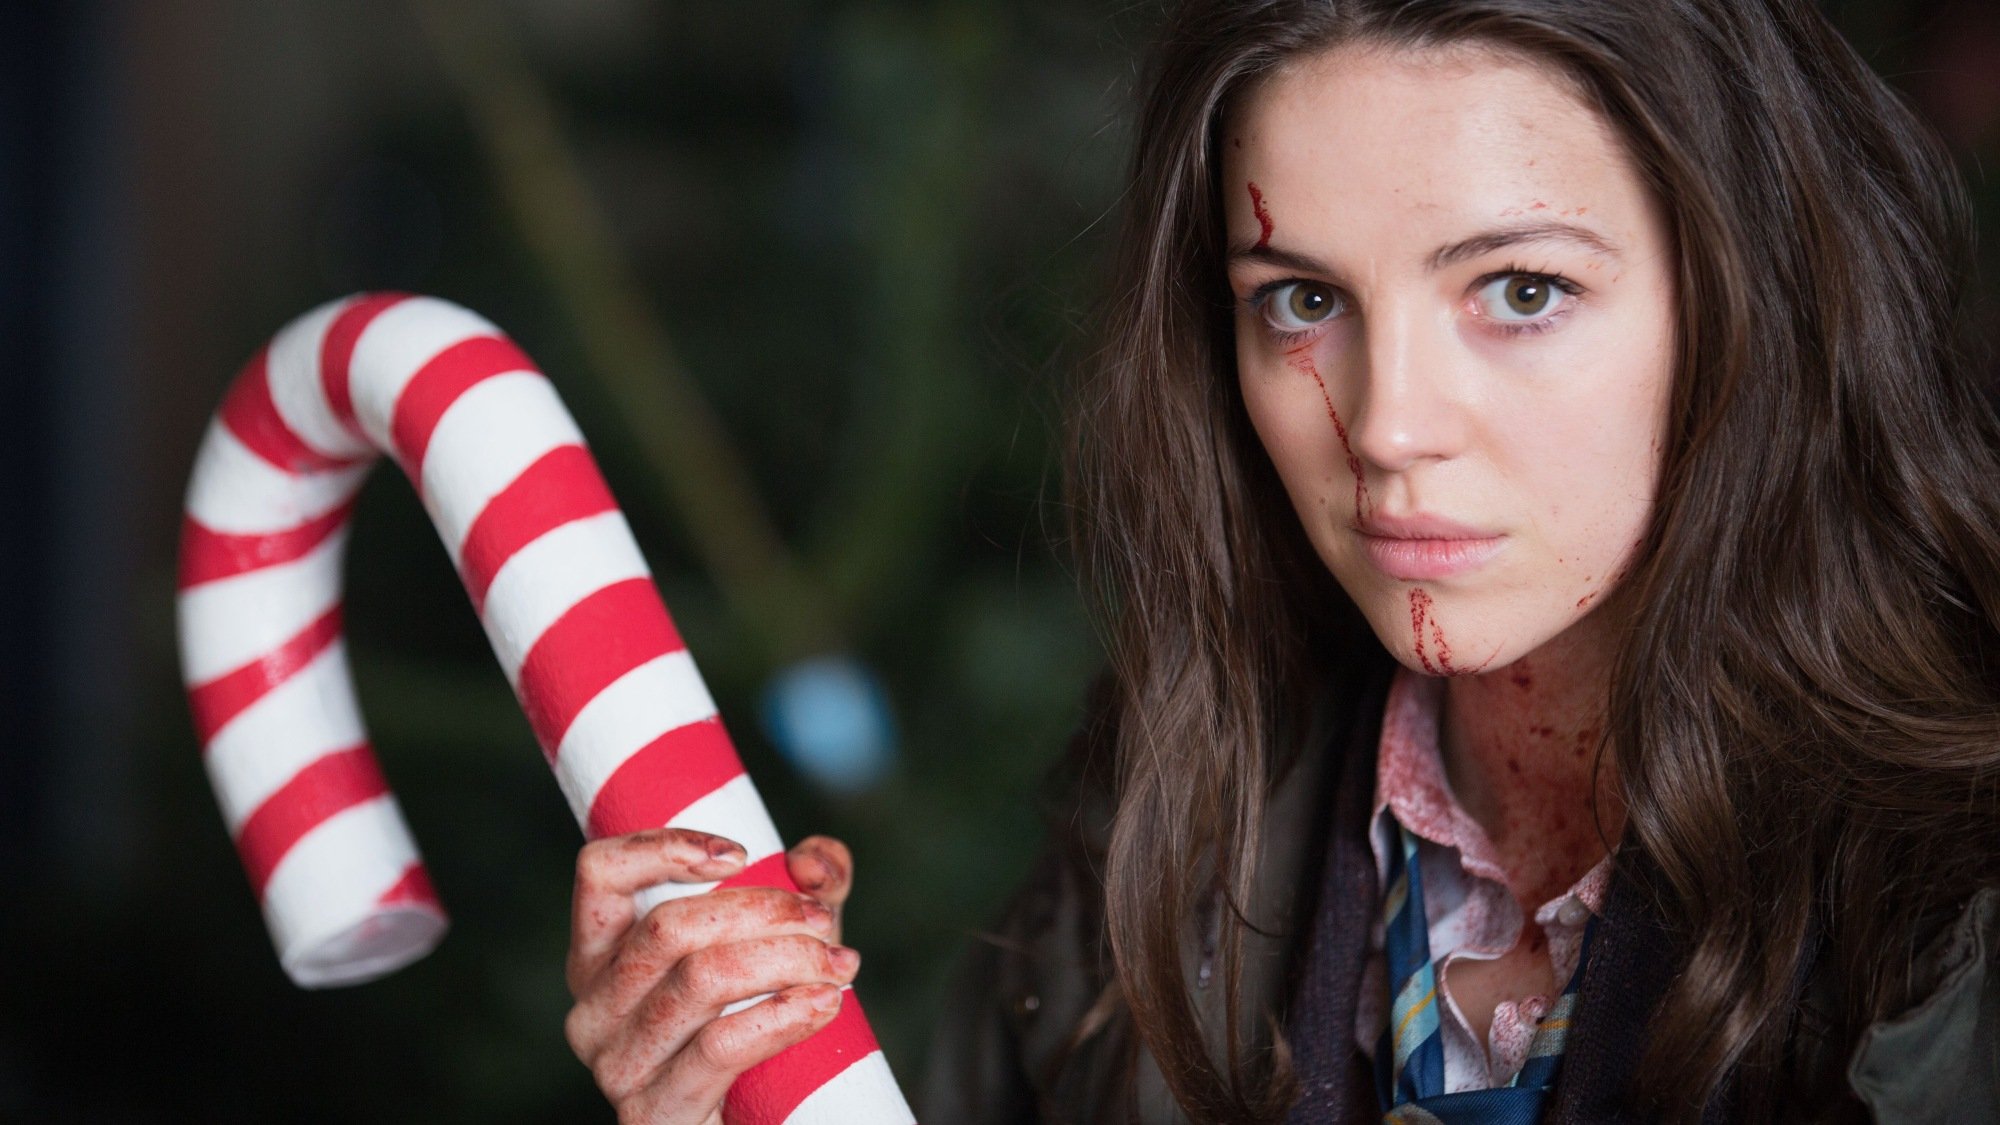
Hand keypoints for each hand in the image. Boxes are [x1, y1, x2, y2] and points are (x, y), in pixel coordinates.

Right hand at [563, 829, 859, 1123]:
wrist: (764, 1121)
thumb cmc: (763, 1021)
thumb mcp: (787, 941)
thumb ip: (809, 887)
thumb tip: (812, 861)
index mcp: (602, 955)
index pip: (601, 873)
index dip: (664, 847)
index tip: (742, 854)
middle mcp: (592, 1007)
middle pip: (667, 927)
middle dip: (762, 912)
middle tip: (823, 920)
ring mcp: (617, 1065)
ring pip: (699, 980)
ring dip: (785, 960)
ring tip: (840, 965)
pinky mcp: (652, 1114)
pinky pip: (719, 1046)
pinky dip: (781, 1015)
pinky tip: (823, 1004)